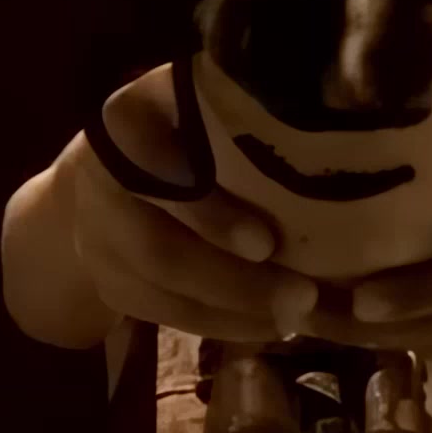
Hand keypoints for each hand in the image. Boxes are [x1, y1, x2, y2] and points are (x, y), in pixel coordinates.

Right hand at [60, 67, 318, 341]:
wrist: (112, 173)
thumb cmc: (189, 128)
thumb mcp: (210, 107)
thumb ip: (247, 119)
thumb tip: (335, 133)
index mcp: (130, 122)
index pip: (157, 169)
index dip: (207, 213)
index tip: (265, 244)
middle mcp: (101, 181)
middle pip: (159, 249)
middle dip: (233, 281)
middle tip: (304, 297)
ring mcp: (96, 238)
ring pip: (163, 289)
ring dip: (234, 311)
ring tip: (297, 316)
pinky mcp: (111, 283)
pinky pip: (166, 313)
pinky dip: (221, 324)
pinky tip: (269, 325)